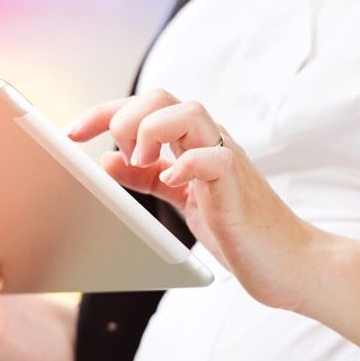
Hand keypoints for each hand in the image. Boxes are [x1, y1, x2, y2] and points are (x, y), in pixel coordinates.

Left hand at [65, 88, 321, 310]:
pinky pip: (215, 159)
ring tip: (140, 158)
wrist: (288, 263)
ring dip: (154, 129)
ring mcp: (227, 163)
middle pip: (164, 98)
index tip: (71, 133)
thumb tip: (108, 161)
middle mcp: (210, 144)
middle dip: (126, 115)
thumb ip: (148, 178)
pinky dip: (188, 164)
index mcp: (192, 144)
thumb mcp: (182, 200)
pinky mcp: (239, 190)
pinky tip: (172, 180)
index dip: (103, 113)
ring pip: (190, 113)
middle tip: (115, 150)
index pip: (144, 109)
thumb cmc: (239, 230)